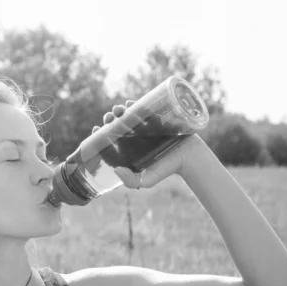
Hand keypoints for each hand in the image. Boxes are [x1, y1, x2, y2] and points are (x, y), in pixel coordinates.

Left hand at [93, 101, 208, 188]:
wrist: (190, 157)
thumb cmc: (167, 169)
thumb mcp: (147, 180)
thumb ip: (131, 181)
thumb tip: (116, 169)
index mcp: (128, 150)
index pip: (110, 141)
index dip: (101, 134)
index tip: (96, 129)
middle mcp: (134, 138)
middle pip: (117, 126)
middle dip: (110, 120)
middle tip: (109, 118)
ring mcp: (144, 127)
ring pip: (127, 116)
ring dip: (119, 110)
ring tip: (118, 110)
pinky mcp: (156, 118)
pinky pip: (143, 109)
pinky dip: (135, 104)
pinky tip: (129, 103)